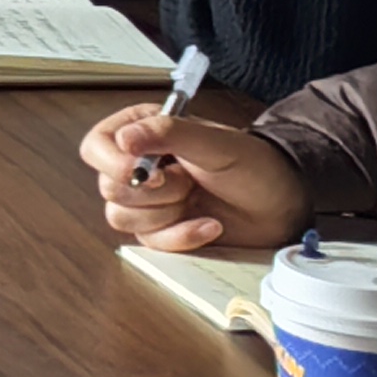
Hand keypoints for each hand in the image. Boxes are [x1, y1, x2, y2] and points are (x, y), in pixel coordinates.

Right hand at [81, 109, 306, 254]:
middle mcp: (137, 165)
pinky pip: (150, 243)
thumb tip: (123, 139)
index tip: (149, 171)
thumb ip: (166, 133)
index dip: (113, 163)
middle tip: (187, 183)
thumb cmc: (252, 164)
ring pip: (122, 218)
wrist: (281, 203)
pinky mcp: (162, 230)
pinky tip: (208, 225)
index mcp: (140, 132)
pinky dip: (181, 237)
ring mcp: (148, 201)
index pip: (96, 147)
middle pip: (108, 188)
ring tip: (196, 200)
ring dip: (165, 214)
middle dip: (153, 192)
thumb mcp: (212, 141)